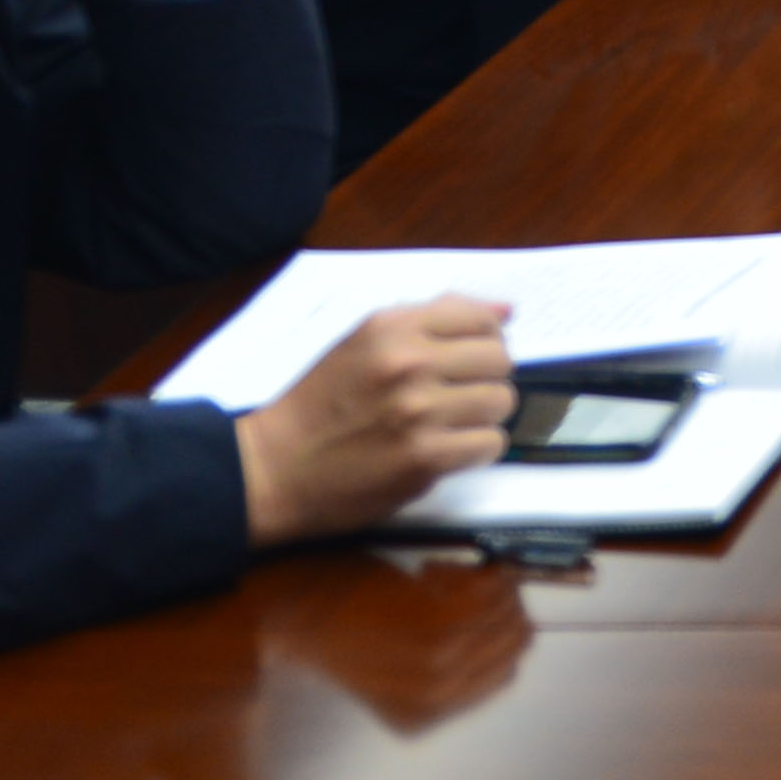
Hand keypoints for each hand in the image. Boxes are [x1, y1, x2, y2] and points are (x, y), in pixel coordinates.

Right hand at [235, 297, 515, 543]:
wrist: (272, 468)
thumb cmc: (319, 406)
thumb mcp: (363, 344)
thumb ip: (433, 320)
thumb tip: (507, 311)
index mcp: (391, 327)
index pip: (481, 319)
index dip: (486, 341)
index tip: (469, 361)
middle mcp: (407, 362)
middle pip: (500, 360)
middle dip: (486, 380)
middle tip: (458, 398)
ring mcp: (418, 411)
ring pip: (501, 402)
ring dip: (483, 417)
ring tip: (450, 426)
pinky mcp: (424, 457)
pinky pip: (490, 443)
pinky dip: (475, 450)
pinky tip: (446, 451)